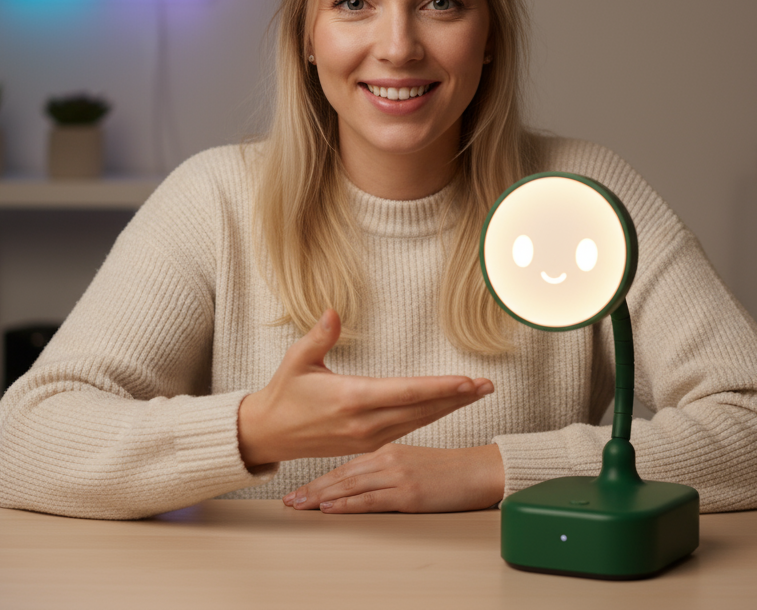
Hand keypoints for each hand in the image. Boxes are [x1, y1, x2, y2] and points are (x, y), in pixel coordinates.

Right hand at [237, 309, 493, 467]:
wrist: (269, 434)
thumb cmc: (284, 393)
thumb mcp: (297, 360)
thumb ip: (319, 335)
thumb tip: (333, 311)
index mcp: (351, 398)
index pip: (405, 392)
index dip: (438, 387)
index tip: (466, 381)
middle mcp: (364, 423)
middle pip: (421, 410)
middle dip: (457, 398)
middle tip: (487, 385)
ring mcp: (367, 438)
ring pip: (417, 422)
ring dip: (449, 408)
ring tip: (476, 393)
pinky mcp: (367, 445)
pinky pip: (407, 429)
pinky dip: (430, 417)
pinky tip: (447, 407)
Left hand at [283, 443, 504, 512]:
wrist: (478, 470)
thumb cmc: (448, 469)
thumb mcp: (412, 460)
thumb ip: (387, 467)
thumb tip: (364, 481)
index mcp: (387, 449)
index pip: (346, 465)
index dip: (321, 478)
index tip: (300, 489)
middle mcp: (388, 458)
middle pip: (342, 476)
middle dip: (313, 489)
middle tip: (289, 500)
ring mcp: (397, 475)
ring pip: (350, 486)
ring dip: (322, 497)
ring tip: (300, 506)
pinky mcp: (408, 492)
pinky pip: (370, 499)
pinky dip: (347, 504)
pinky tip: (330, 509)